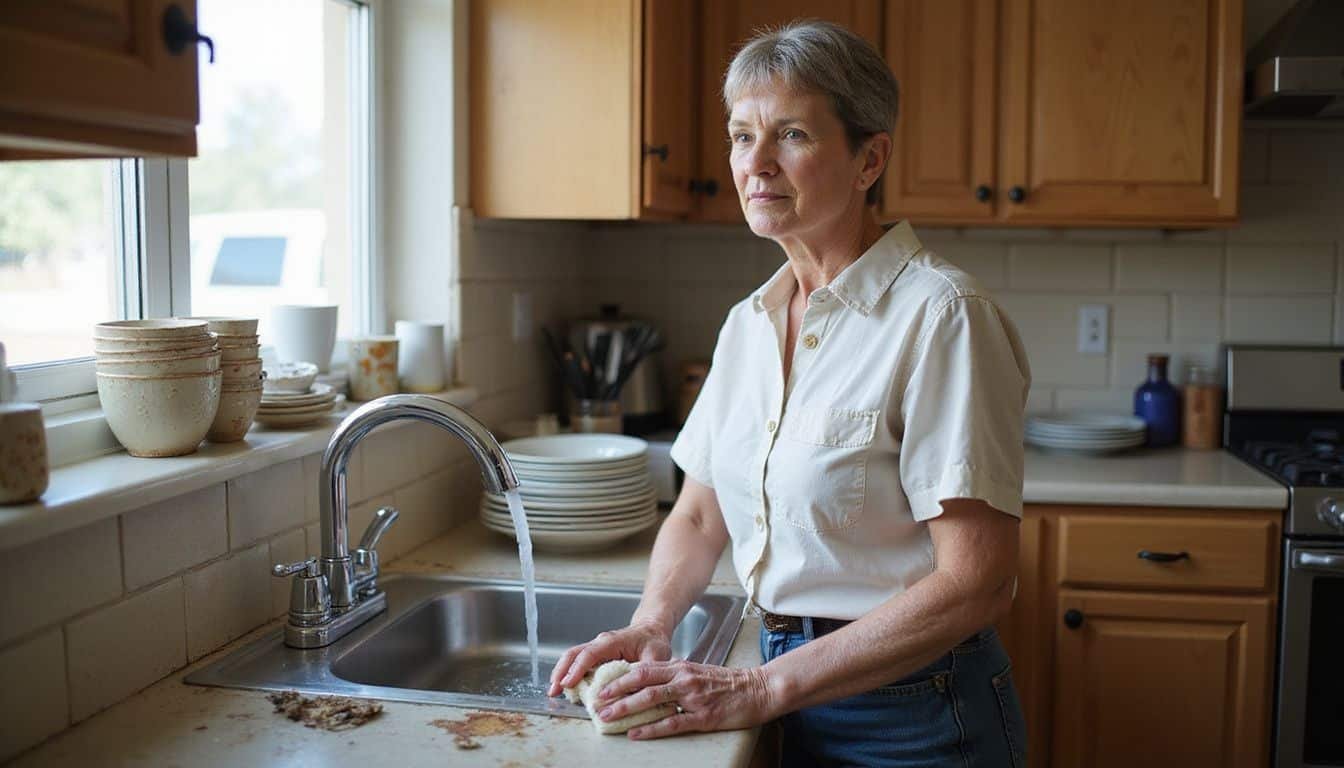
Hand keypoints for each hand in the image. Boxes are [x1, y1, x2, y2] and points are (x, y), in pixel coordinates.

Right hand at [547, 619, 671, 696]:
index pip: (590, 654)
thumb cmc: (653, 641)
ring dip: (562, 673)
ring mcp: (596, 649)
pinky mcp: (596, 656)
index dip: (578, 669)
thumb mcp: (656, 656)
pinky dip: (569, 674)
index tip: (567, 683)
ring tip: (554, 692)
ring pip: (572, 657)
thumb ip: (645, 672)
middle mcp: (600, 643)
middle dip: (561, 671)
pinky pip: (578, 663)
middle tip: (553, 691)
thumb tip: (633, 689)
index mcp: (612, 641)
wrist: (651, 630)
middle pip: (574, 654)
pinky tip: (566, 689)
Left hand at [593, 660, 775, 738]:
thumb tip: (648, 684)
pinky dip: (651, 728)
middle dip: (616, 693)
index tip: (602, 686)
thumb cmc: (728, 683)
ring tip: (609, 717)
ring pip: (652, 700)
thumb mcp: (698, 672)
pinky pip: (672, 722)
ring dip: (627, 709)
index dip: (620, 678)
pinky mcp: (703, 716)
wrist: (758, 689)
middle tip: (597, 703)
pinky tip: (636, 733)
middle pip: (642, 682)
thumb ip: (675, 676)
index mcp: (681, 667)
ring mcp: (693, 697)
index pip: (643, 669)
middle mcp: (683, 678)